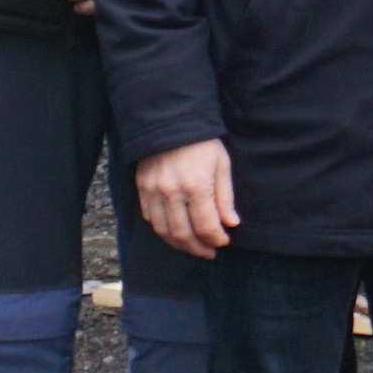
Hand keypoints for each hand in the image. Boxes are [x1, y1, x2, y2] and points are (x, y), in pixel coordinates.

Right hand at [134, 138, 235, 257]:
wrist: (170, 120)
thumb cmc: (202, 142)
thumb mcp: (221, 164)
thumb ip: (225, 196)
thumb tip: (230, 223)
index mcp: (196, 186)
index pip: (206, 226)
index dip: (216, 239)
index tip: (223, 242)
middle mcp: (172, 192)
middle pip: (183, 234)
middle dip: (197, 248)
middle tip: (209, 252)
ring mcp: (153, 191)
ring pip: (163, 230)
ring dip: (178, 243)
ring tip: (192, 246)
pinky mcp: (141, 187)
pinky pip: (149, 217)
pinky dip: (161, 229)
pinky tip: (173, 231)